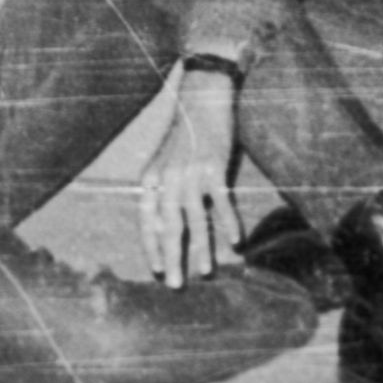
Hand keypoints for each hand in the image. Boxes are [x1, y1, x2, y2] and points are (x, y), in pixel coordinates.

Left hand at [137, 70, 242, 287]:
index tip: (157, 270)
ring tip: (206, 271)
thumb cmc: (184, 134)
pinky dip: (229, 222)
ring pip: (195, 218)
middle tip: (177, 284)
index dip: (151, 246)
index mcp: (150, 177)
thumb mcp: (164, 160)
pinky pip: (221, 201)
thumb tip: (166, 223)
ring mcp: (190, 172)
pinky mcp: (214, 166)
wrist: (202, 98)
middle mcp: (166, 177)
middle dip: (172, 257)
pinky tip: (235, 241)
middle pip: (168, 225)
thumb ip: (163, 188)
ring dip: (201, 248)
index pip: (147, 220)